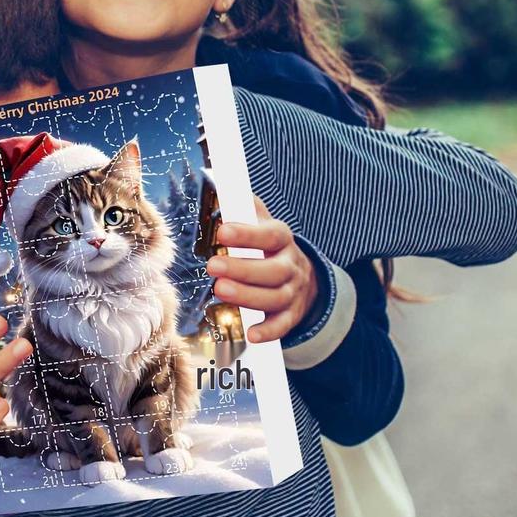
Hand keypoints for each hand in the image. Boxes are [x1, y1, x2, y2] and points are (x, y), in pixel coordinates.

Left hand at [206, 196, 318, 343]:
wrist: (305, 277)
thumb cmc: (269, 246)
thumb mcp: (262, 221)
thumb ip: (243, 206)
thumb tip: (221, 181)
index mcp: (281, 238)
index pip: (270, 234)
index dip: (248, 234)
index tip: (222, 232)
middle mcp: (290, 265)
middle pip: (272, 269)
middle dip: (242, 269)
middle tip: (212, 267)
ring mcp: (293, 291)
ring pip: (275, 297)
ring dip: (248, 296)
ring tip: (220, 290)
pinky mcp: (291, 314)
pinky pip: (283, 325)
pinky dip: (269, 331)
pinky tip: (251, 335)